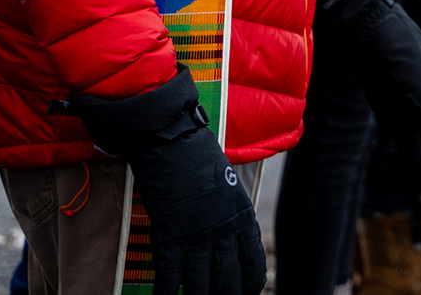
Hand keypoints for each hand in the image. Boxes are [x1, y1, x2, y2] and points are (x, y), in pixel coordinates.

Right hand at [58, 67, 264, 294]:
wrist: (171, 139)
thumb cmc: (196, 154)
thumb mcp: (225, 180)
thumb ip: (227, 207)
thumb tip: (224, 225)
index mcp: (241, 215)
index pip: (253, 262)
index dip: (250, 284)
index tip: (246, 292)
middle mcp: (223, 231)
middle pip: (229, 280)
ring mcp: (197, 237)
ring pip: (202, 285)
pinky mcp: (170, 237)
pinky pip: (170, 277)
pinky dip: (167, 293)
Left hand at [318, 0, 420, 163]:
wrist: (345, 11)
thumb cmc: (377, 24)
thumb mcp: (401, 49)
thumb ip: (416, 78)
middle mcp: (415, 71)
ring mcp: (394, 78)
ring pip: (411, 113)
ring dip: (416, 135)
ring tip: (419, 159)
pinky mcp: (374, 84)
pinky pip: (387, 112)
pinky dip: (392, 131)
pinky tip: (391, 148)